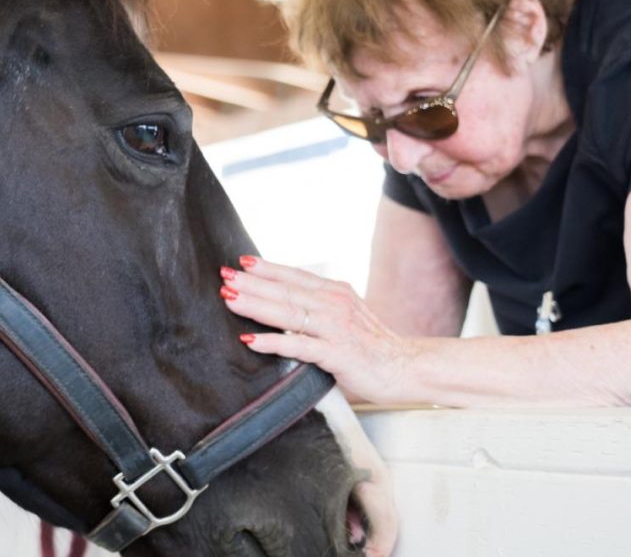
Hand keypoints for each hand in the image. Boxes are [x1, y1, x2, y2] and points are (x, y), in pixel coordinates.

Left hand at [219, 256, 414, 404]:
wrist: (406, 368)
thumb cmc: (372, 347)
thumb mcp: (346, 317)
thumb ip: (320, 308)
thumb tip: (287, 304)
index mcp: (336, 293)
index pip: (296, 276)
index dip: (268, 268)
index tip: (241, 262)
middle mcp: (335, 305)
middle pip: (286, 291)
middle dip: (252, 283)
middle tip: (224, 276)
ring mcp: (336, 328)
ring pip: (288, 313)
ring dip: (256, 305)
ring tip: (230, 298)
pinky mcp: (337, 353)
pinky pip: (299, 346)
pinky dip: (273, 342)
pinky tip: (250, 340)